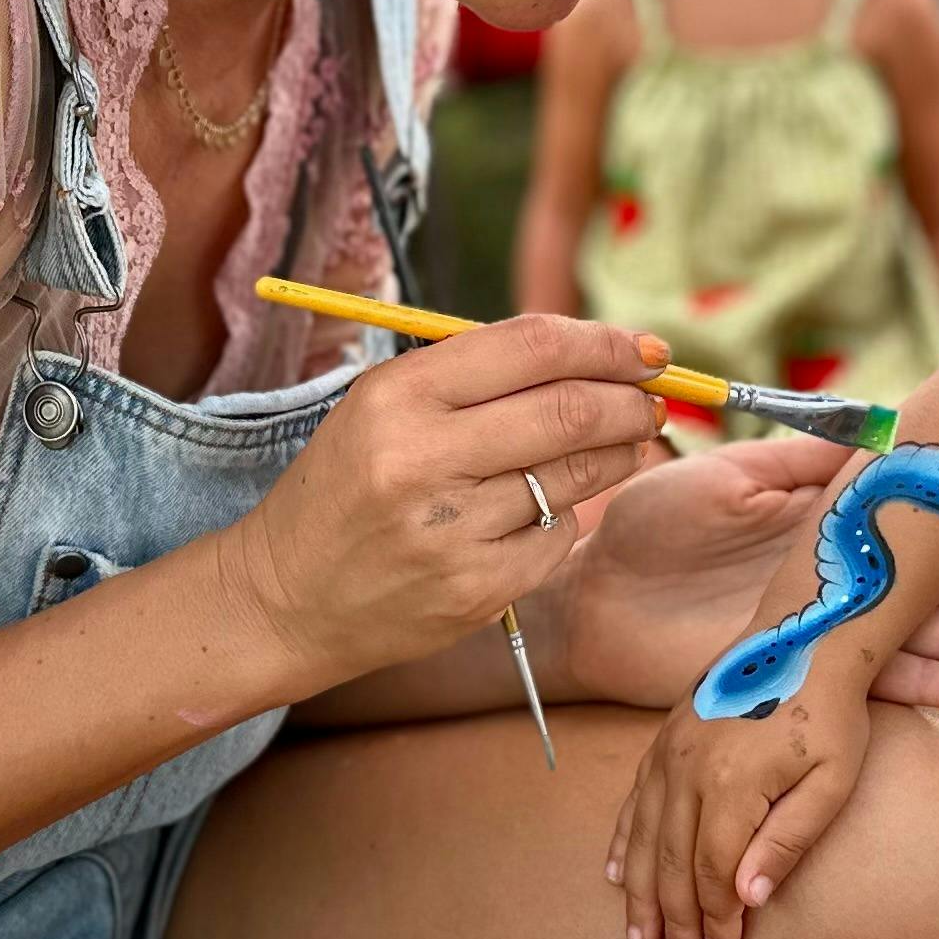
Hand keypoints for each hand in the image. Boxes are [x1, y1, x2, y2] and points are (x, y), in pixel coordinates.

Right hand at [230, 317, 667, 683]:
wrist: (285, 596)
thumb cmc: (348, 485)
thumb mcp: (383, 405)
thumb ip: (477, 374)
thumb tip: (593, 354)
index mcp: (397, 395)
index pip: (532, 347)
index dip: (606, 343)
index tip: (647, 349)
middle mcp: (422, 458)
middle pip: (569, 409)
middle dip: (631, 400)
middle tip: (654, 400)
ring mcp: (452, 530)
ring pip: (575, 476)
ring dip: (617, 454)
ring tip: (625, 443)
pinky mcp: (475, 590)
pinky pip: (558, 537)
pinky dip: (571, 516)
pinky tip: (558, 506)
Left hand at [545, 434, 938, 711]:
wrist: (588, 590)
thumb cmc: (650, 528)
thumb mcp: (732, 477)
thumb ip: (805, 462)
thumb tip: (878, 427)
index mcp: (845, 541)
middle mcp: (854, 596)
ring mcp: (833, 642)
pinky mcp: (798, 682)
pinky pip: (883, 686)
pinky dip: (938, 685)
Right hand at [605, 663, 871, 938]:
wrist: (804, 638)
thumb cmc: (831, 714)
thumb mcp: (831, 781)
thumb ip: (789, 840)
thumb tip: (748, 897)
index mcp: (732, 783)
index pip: (714, 870)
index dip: (715, 917)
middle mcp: (688, 769)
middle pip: (672, 860)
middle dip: (674, 917)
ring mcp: (669, 752)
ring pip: (645, 836)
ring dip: (641, 891)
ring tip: (640, 936)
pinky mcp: (664, 739)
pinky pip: (634, 800)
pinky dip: (624, 841)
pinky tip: (617, 874)